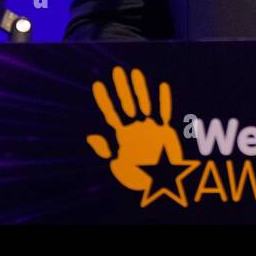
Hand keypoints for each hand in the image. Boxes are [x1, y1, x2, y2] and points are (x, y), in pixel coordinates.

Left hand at [86, 67, 182, 190]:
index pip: (111, 113)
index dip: (104, 100)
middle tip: (117, 71)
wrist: (157, 185)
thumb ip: (106, 149)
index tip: (98, 85)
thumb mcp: (117, 164)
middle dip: (122, 87)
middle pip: (128, 103)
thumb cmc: (136, 177)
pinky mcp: (165, 131)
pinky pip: (165, 112)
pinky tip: (162, 86)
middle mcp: (136, 128)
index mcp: (123, 136)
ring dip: (140, 88)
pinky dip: (164, 100)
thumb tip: (91, 136)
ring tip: (135, 72)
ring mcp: (150, 128)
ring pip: (145, 103)